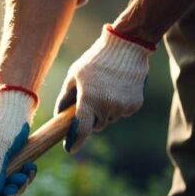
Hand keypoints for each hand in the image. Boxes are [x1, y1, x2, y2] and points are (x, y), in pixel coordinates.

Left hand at [56, 24, 153, 152]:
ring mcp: (123, 107)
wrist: (127, 48)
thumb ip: (65, 98)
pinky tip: (117, 89)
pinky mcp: (135, 105)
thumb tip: (59, 116)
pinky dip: (117, 106)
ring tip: (105, 89)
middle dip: (91, 118)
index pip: (82, 129)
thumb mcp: (74, 76)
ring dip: (105, 111)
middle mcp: (108, 107)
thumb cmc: (95, 61)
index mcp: (90, 100)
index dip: (75, 141)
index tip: (69, 148)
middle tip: (90, 100)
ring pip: (109, 119)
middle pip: (96, 125)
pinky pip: (122, 113)